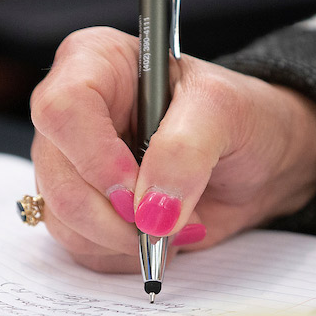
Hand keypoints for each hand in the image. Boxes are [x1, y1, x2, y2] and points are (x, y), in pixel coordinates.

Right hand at [30, 27, 315, 271]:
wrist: (259, 163)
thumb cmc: (242, 118)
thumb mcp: (226, 112)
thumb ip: (186, 151)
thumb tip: (150, 209)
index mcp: (96, 63)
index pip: (62, 108)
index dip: (95, 156)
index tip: (137, 186)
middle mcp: (72, 113)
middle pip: (56, 174)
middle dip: (112, 212)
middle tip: (164, 218)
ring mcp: (71, 165)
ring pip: (62, 217)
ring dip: (120, 237)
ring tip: (172, 223)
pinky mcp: (81, 209)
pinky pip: (79, 246)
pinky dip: (122, 253)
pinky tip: (158, 234)